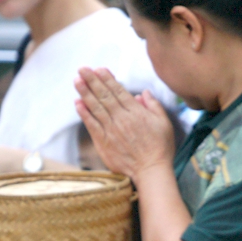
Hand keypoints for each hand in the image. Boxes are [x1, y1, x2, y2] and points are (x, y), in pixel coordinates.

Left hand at [74, 67, 174, 181]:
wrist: (151, 172)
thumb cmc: (160, 149)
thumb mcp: (164, 124)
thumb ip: (154, 105)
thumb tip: (143, 93)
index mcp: (136, 112)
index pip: (118, 91)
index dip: (107, 79)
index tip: (99, 69)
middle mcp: (121, 118)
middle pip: (104, 96)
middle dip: (92, 80)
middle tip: (82, 69)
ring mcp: (111, 130)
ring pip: (96, 107)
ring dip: (85, 92)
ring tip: (77, 80)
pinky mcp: (104, 143)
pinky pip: (91, 125)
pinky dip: (84, 113)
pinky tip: (77, 103)